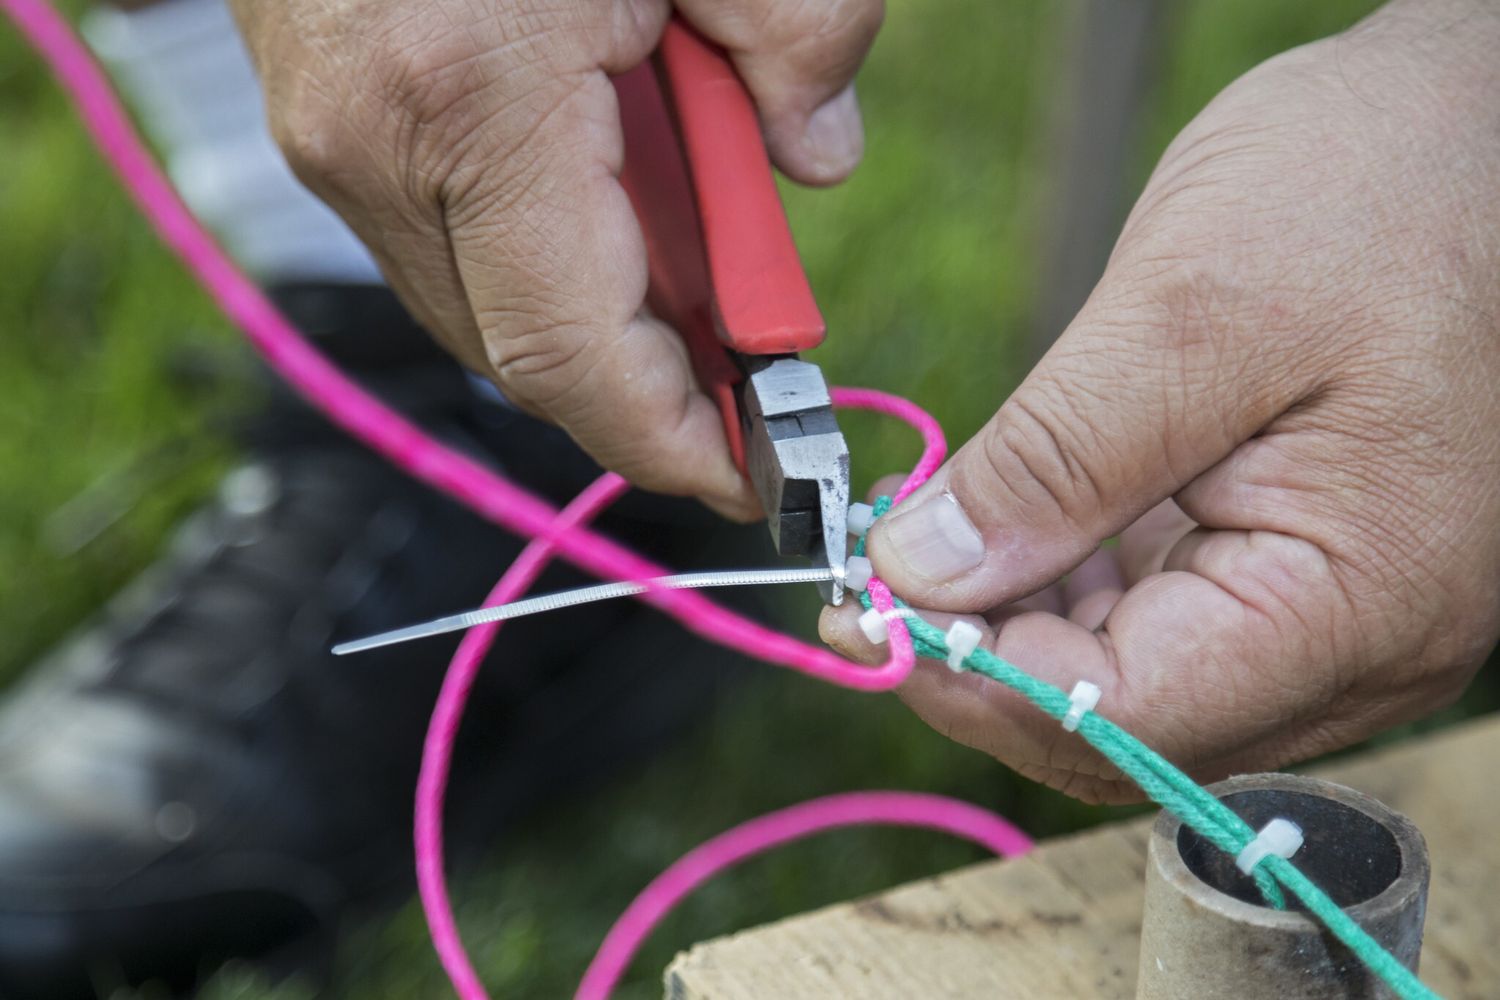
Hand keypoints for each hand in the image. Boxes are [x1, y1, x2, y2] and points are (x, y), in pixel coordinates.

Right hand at [227, 0, 882, 515]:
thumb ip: (797, 32)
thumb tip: (817, 159)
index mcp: (474, 100)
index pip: (576, 357)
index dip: (672, 441)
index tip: (754, 475)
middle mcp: (379, 143)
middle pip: (530, 353)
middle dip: (655, 383)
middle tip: (755, 369)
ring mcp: (335, 136)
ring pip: (487, 308)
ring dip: (604, 313)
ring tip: (701, 267)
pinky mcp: (327, 117)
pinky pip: (452, 242)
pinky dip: (549, 252)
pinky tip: (621, 199)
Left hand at [823, 0, 1499, 802]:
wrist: (1474, 133)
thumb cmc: (1374, 192)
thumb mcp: (1191, 312)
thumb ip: (1053, 463)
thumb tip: (923, 574)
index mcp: (1351, 601)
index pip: (1122, 716)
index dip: (974, 681)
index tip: (866, 610)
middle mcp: (1359, 643)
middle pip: (1125, 722)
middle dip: (983, 659)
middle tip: (877, 577)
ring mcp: (1335, 613)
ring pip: (1134, 681)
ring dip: (1018, 625)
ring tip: (931, 538)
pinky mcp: (1302, 568)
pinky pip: (1165, 622)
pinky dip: (1070, 588)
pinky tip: (1012, 525)